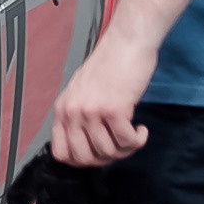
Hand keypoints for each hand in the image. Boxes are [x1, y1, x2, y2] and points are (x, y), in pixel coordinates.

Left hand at [50, 32, 156, 166]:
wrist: (127, 42)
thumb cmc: (111, 63)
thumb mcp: (83, 92)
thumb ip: (80, 117)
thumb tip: (87, 146)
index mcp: (63, 108)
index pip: (61, 153)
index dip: (82, 160)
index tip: (98, 155)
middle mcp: (73, 111)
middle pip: (85, 158)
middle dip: (106, 159)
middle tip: (119, 147)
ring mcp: (92, 111)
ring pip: (108, 152)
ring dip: (126, 149)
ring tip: (133, 134)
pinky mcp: (114, 109)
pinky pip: (127, 141)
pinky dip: (138, 140)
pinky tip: (141, 129)